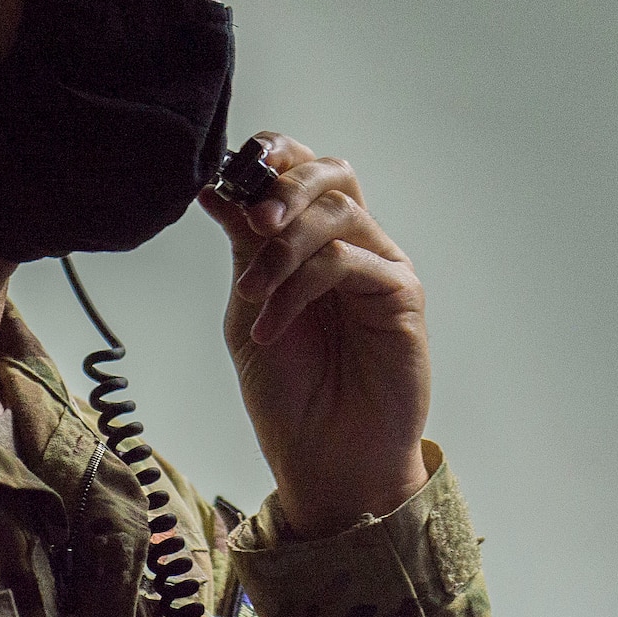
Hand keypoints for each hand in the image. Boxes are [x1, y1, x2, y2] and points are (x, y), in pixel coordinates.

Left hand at [197, 132, 430, 537]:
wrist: (324, 461)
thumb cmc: (290, 394)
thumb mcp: (249, 310)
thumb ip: (244, 249)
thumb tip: (216, 190)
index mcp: (315, 243)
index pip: (303, 173)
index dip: (274, 155)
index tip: (232, 167)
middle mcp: (353, 247)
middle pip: (333, 175)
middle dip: (286, 185)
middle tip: (254, 219)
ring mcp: (380, 269)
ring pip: (339, 214)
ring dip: (283, 248)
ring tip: (254, 295)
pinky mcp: (402, 296)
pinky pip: (349, 262)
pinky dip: (300, 287)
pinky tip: (273, 326)